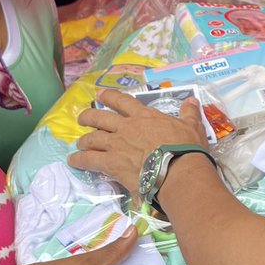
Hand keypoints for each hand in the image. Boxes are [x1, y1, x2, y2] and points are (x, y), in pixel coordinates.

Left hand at [70, 89, 207, 194]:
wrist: (178, 171)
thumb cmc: (186, 148)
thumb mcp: (192, 126)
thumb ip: (189, 113)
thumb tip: (192, 101)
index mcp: (144, 116)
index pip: (123, 101)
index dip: (110, 96)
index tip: (100, 94)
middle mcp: (127, 127)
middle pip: (100, 117)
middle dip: (89, 116)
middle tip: (82, 118)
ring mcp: (117, 144)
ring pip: (92, 138)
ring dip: (84, 140)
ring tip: (79, 143)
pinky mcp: (111, 163)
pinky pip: (89, 160)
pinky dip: (79, 160)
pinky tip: (73, 161)